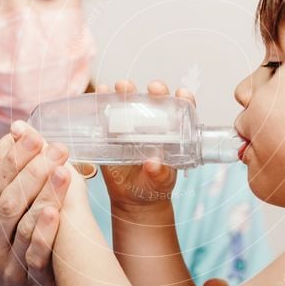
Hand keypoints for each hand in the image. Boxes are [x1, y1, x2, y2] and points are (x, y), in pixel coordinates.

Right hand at [0, 121, 70, 285]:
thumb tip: (19, 132)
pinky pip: (34, 254)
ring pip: (19, 223)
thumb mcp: (13, 223)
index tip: (35, 133)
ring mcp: (6, 265)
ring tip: (62, 168)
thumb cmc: (23, 257)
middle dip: (31, 168)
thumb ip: (16, 183)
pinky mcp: (28, 284)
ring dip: (42, 192)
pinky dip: (43, 231)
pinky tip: (56, 210)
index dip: (14, 157)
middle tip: (56, 145)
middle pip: (6, 198)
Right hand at [96, 79, 196, 217]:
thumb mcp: (161, 182)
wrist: (132, 198)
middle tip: (154, 89)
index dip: (183, 99)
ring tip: (123, 87)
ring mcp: (131, 126)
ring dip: (127, 90)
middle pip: (157, 100)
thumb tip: (153, 163)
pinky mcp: (111, 132)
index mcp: (171, 132)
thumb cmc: (154, 186)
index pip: (182, 110)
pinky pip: (107, 114)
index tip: (181, 94)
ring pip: (132, 101)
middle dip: (156, 90)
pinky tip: (101, 92)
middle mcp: (152, 124)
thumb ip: (160, 173)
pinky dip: (103, 100)